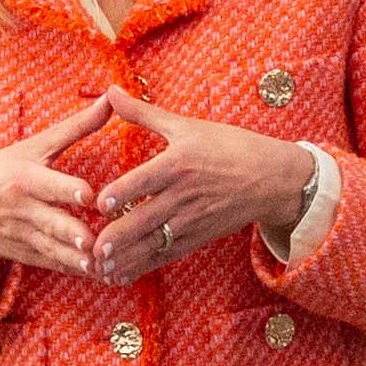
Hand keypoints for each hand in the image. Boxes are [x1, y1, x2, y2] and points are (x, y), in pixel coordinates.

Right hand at [0, 89, 125, 272]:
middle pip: (50, 222)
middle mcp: (23, 209)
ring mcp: (23, 235)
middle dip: (72, 233)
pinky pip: (50, 264)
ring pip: (52, 249)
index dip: (68, 190)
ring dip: (75, 258)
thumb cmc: (0, 171)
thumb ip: (76, 127)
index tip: (90, 196)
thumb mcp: (33, 145)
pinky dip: (71, 270)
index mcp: (25, 178)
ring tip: (99, 265)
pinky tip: (95, 274)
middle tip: (95, 241)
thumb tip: (110, 99)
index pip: (48, 185)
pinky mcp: (25, 255)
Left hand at [92, 96, 315, 279]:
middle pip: (147, 218)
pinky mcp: (198, 238)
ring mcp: (192, 220)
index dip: (123, 193)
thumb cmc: (229, 146)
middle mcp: (184, 195)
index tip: (100, 203)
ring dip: (126, 258)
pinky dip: (142, 267)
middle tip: (93, 247)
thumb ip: (142, 113)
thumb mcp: (186, 126)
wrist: (272, 178)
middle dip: (120, 236)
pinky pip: (166, 255)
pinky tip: (120, 275)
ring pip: (154, 243)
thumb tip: (110, 90)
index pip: (146, 180)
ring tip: (99, 268)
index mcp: (179, 163)